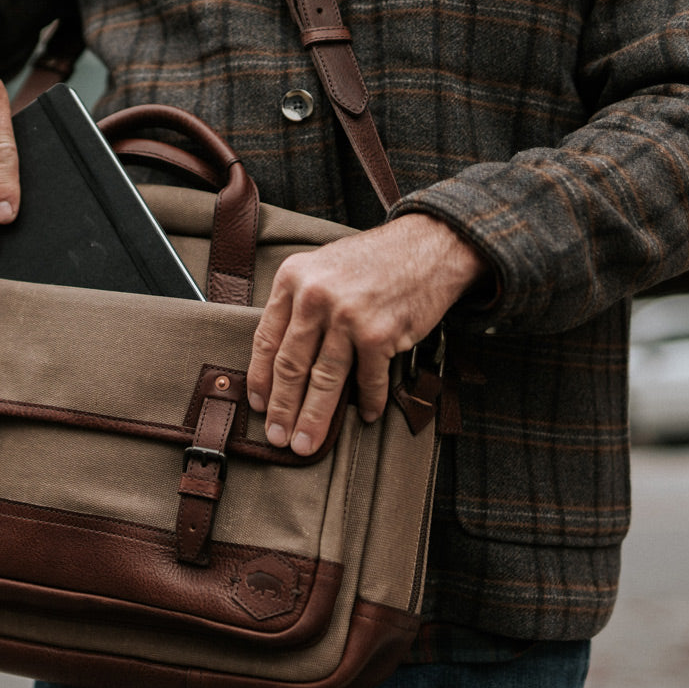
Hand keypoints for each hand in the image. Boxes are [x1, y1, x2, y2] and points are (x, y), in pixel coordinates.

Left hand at [245, 214, 489, 455]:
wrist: (429, 244)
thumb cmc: (374, 260)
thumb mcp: (322, 268)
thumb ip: (299, 304)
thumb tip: (281, 361)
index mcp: (292, 279)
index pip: (266, 339)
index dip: (260, 379)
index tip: (259, 406)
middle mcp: (315, 296)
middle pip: (290, 366)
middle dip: (283, 409)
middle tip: (278, 438)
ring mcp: (347, 316)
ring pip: (324, 380)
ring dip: (315, 418)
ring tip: (307, 443)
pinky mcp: (380, 334)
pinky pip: (368, 380)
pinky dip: (369, 402)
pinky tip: (367, 417)